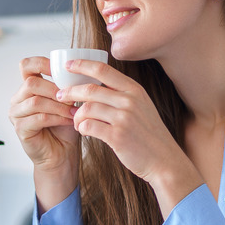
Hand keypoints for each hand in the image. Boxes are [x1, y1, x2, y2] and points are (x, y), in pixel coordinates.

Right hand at [8, 56, 81, 208]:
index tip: (62, 68)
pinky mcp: (20, 129)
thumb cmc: (65, 127)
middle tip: (72, 97)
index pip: (26, 65)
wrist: (62, 154)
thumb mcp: (69, 102)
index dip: (42, 63)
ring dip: (58, 106)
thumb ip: (69, 86)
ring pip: (35, 101)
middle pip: (31, 83)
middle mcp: (18, 99)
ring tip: (73, 112)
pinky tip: (69, 121)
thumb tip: (84, 69)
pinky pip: (38, 118)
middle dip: (55, 89)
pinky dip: (57, 118)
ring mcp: (16, 114)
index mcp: (28, 88)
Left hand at [55, 59, 202, 212]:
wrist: (164, 160)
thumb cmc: (148, 134)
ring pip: (86, 109)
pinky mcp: (117, 137)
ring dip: (76, 115)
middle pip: (90, 89)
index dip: (82, 65)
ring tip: (76, 121)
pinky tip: (83, 131)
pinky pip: (89, 126)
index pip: (103, 69)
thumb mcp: (141, 106)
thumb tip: (92, 86)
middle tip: (60, 96)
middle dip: (70, 92)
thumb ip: (121, 94)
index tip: (68, 65)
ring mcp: (124, 118)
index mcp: (134, 90)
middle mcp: (130, 101)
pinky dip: (81, 128)